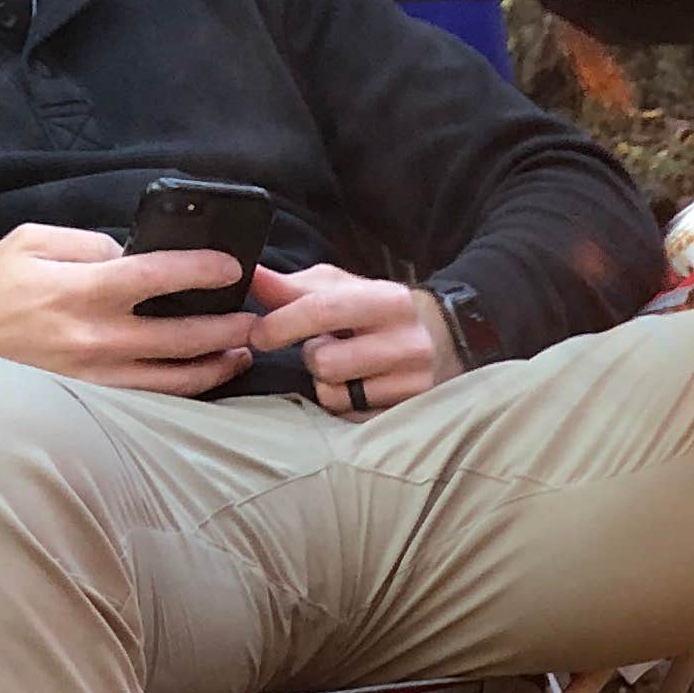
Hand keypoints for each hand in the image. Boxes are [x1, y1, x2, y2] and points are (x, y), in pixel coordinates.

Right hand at [0, 222, 255, 392]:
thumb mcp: (31, 242)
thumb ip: (87, 244)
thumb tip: (132, 254)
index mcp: (81, 290)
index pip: (157, 276)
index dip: (201, 271)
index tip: (232, 267)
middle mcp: (97, 337)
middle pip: (182, 336)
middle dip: (226, 326)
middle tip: (254, 318)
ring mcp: (100, 376)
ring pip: (177, 377)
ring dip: (217, 364)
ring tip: (242, 350)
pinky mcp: (99, 401)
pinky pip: (156, 398)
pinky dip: (189, 388)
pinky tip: (208, 375)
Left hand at [242, 262, 460, 415]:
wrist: (443, 341)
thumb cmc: (377, 310)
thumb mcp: (341, 289)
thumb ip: (293, 287)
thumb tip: (250, 276)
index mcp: (388, 300)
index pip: (324, 311)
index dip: (283, 323)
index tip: (258, 334)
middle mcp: (407, 343)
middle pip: (325, 362)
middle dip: (312, 356)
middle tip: (326, 346)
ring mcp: (412, 384)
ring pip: (335, 394)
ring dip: (326, 383)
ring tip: (346, 367)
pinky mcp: (408, 413)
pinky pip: (351, 416)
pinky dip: (345, 403)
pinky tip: (360, 386)